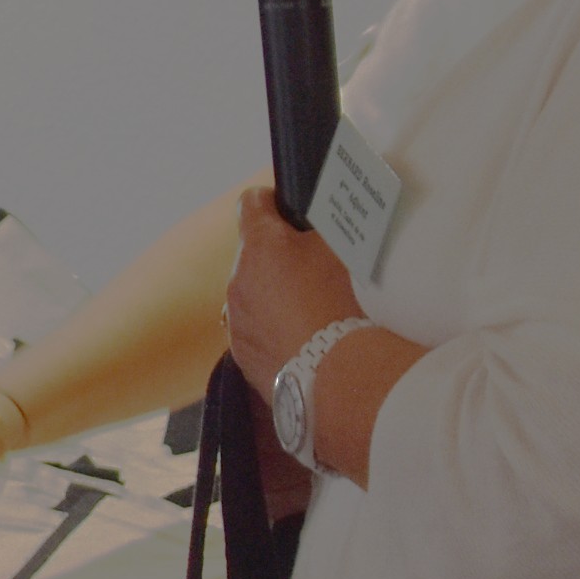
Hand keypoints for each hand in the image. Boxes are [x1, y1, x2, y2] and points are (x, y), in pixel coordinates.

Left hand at [221, 185, 361, 396]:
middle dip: (279, 256)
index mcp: (259, 245)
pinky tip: (304, 342)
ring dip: (274, 296)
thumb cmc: (341, 304)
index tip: (287, 209)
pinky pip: (255, 331)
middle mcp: (237, 279)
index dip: (271, 201)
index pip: (251, 203)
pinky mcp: (242, 354)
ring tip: (313, 312)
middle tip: (316, 270)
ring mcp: (235, 319)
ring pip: (253, 295)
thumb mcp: (343, 251)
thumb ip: (322, 230)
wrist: (335, 377)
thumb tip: (314, 223)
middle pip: (255, 255)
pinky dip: (274, 330)